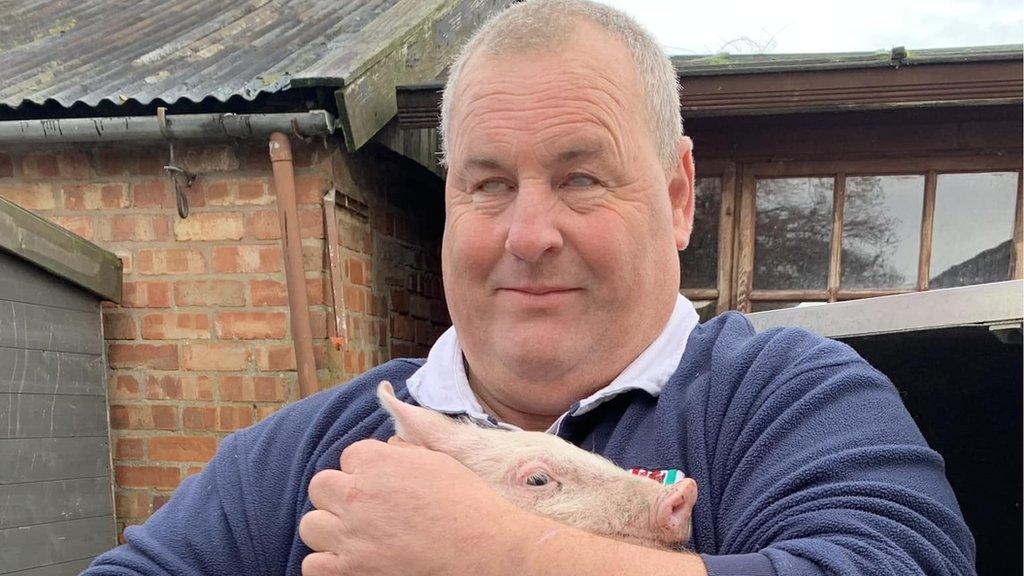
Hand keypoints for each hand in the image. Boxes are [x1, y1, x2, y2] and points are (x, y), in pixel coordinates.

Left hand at [299, 437, 529, 574]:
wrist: (483, 548)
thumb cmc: (467, 504)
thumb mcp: (437, 462)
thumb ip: (403, 453)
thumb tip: (388, 450)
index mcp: (378, 461)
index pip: (349, 457)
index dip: (366, 472)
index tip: (383, 486)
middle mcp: (357, 494)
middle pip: (321, 486)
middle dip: (340, 496)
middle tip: (364, 510)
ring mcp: (350, 534)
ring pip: (311, 524)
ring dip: (330, 529)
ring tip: (355, 537)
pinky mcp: (350, 569)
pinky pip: (312, 565)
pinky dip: (327, 565)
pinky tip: (350, 561)